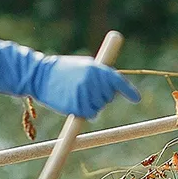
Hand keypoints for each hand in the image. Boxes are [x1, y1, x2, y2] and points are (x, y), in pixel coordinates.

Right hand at [0, 40, 140, 118]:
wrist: (41, 75)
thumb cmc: (64, 70)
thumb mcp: (84, 65)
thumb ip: (100, 74)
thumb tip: (115, 87)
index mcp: (96, 68)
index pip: (118, 81)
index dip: (128, 91)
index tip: (136, 98)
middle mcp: (93, 81)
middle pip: (109, 96)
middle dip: (102, 95)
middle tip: (86, 88)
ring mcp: (84, 94)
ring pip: (99, 106)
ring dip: (93, 104)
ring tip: (77, 93)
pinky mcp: (76, 105)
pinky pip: (90, 114)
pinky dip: (86, 112)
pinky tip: (74, 103)